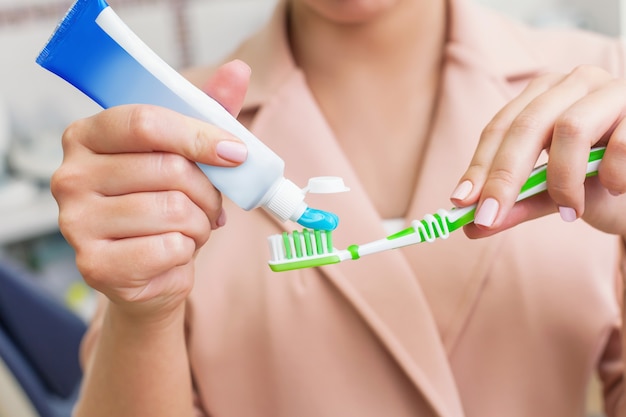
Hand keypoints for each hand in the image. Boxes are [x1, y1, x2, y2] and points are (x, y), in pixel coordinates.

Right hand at [51, 60, 250, 317]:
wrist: (148, 270)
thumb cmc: (164, 202)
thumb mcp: (185, 153)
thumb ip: (207, 111)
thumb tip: (238, 70)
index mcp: (87, 136)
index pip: (146, 122)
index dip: (199, 136)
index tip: (235, 153)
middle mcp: (70, 176)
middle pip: (168, 169)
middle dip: (207, 191)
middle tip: (209, 203)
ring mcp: (76, 223)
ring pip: (173, 211)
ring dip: (200, 223)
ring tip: (191, 227)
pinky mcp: (95, 264)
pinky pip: (169, 248)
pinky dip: (188, 250)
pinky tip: (175, 250)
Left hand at [450, 65, 625, 238]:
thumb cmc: (599, 183)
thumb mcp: (552, 194)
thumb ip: (515, 204)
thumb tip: (471, 226)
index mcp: (544, 95)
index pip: (501, 127)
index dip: (478, 165)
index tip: (460, 201)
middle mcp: (575, 83)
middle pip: (527, 125)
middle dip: (503, 176)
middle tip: (488, 216)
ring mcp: (612, 90)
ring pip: (569, 128)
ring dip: (562, 180)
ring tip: (569, 210)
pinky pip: (620, 145)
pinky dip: (611, 176)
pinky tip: (615, 188)